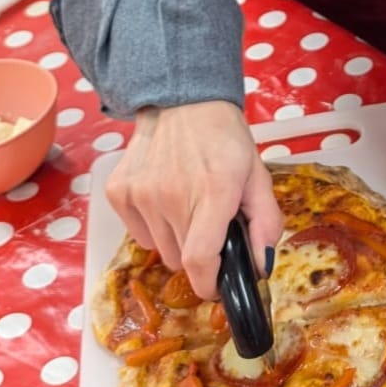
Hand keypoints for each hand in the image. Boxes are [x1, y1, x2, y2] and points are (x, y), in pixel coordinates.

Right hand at [105, 100, 284, 298]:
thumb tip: (262, 267)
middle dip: (198, 254)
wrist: (183, 101)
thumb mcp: (257, 175)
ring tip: (187, 205)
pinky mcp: (119, 192)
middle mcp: (173, 195)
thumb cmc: (225, 140)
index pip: (200, 260)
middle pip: (181, 260)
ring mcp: (142, 193)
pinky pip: (137, 234)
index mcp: (215, 191)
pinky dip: (152, 226)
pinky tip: (164, 196)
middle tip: (208, 225)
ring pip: (160, 249)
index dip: (209, 284)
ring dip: (176, 239)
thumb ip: (265, 223)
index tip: (218, 285)